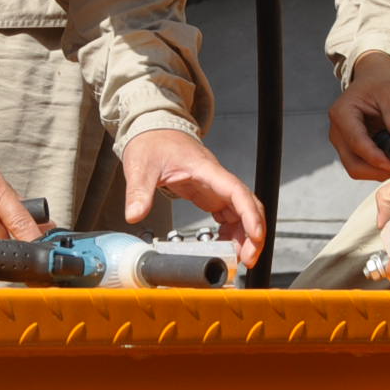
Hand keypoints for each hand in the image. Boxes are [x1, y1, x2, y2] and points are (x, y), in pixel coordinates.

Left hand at [121, 128, 266, 267]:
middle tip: (247, 260)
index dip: (250, 215)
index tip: (255, 236)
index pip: (237, 192)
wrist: (153, 130)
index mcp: (206, 170)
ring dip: (244, 236)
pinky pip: (229, 214)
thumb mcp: (141, 166)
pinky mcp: (209, 194)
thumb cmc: (152, 142)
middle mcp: (216, 179)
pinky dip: (231, 232)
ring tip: (237, 260)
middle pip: (247, 205)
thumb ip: (139, 191)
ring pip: (241, 212)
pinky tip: (224, 246)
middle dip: (253, 233)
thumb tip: (134, 214)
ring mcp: (214, 187)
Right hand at [328, 51, 389, 179]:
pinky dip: (387, 165)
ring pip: (362, 170)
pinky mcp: (354, 150)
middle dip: (383, 169)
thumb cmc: (382, 82)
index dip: (376, 157)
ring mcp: (344, 143)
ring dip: (388, 168)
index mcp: (342, 114)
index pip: (356, 143)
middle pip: (355, 165)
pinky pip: (369, 167)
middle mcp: (338, 132)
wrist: (376, 79)